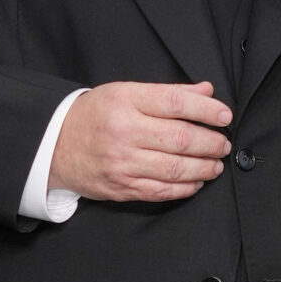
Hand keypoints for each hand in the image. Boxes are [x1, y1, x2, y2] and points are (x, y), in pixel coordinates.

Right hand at [51, 80, 233, 203]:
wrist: (55, 145)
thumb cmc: (95, 115)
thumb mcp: (125, 92)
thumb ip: (167, 93)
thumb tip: (206, 90)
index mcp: (126, 100)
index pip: (176, 102)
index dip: (207, 109)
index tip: (225, 116)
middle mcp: (124, 131)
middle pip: (181, 138)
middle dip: (211, 142)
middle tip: (223, 144)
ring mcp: (123, 163)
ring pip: (176, 168)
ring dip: (204, 167)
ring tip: (216, 163)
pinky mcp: (122, 187)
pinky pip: (162, 191)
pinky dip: (185, 188)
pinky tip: (197, 181)